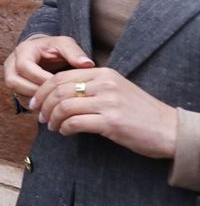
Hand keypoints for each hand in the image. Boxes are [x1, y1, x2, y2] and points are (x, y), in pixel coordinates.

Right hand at [4, 35, 93, 100]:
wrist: (44, 51)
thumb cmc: (54, 47)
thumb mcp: (65, 45)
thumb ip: (75, 53)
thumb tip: (87, 64)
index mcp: (23, 51)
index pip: (25, 67)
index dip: (41, 78)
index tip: (59, 85)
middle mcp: (11, 63)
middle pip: (14, 81)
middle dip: (35, 91)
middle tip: (55, 97)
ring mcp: (10, 75)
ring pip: (15, 91)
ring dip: (34, 99)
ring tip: (53, 102)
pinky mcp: (15, 86)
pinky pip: (20, 98)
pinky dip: (35, 103)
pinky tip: (50, 105)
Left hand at [32, 67, 178, 158]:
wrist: (169, 129)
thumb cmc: (140, 112)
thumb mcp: (116, 90)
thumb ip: (92, 87)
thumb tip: (60, 94)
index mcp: (104, 74)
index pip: (62, 77)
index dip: (43, 90)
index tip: (36, 101)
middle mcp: (105, 84)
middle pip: (59, 90)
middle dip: (44, 105)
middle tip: (40, 116)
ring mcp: (108, 102)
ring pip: (64, 106)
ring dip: (53, 119)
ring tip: (52, 126)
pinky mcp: (111, 122)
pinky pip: (75, 122)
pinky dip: (64, 128)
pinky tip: (65, 132)